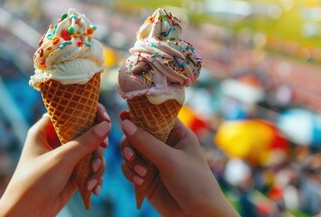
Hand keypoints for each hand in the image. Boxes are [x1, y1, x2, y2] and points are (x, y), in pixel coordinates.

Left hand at [0, 104, 110, 216]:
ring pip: (92, 151)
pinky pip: (91, 168)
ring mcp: (65, 157)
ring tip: (92, 179)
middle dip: (96, 144)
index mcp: (45, 129)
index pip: (70, 111)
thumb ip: (85, 141)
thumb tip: (106, 125)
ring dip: (96, 165)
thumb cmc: (35, 182)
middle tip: (102, 149)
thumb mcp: (61, 159)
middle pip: (86, 131)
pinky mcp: (73, 173)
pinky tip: (93, 188)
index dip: (89, 112)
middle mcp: (55, 140)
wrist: (27, 214)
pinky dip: (94, 176)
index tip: (104, 120)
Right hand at [120, 111, 238, 216]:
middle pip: (137, 132)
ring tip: (141, 173)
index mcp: (176, 133)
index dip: (139, 113)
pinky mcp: (146, 175)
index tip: (124, 114)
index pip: (155, 116)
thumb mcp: (170, 159)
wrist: (197, 215)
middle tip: (131, 155)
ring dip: (131, 160)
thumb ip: (146, 142)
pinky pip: (129, 167)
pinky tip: (140, 181)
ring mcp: (154, 160)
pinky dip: (131, 173)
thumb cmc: (193, 182)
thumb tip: (124, 123)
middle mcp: (164, 144)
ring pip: (130, 150)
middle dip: (131, 143)